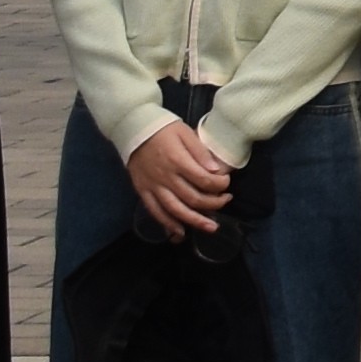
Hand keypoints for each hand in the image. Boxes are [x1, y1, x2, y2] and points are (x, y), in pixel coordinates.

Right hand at [124, 117, 236, 239]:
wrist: (133, 130)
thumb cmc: (163, 129)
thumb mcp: (185, 132)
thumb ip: (200, 152)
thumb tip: (216, 170)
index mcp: (178, 161)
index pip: (203, 180)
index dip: (219, 185)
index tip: (227, 183)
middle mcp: (165, 177)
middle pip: (192, 198)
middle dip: (213, 203)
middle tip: (225, 201)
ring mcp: (153, 186)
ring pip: (175, 210)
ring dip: (195, 221)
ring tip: (210, 227)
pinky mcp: (142, 191)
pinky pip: (155, 212)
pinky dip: (168, 224)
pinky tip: (180, 232)